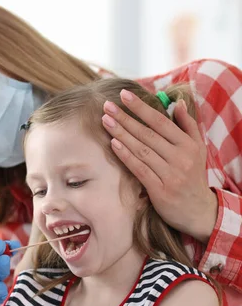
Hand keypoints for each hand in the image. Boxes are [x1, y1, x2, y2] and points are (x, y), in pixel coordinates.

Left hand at [102, 90, 217, 241]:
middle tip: (107, 106)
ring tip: (106, 120)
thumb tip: (178, 103)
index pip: (160, 121)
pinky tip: (113, 144)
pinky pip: (139, 169)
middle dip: (125, 118)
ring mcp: (171, 174)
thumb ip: (187, 125)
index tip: (124, 95)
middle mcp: (181, 157)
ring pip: (141, 150)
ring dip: (121, 134)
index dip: (141, 107)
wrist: (199, 210)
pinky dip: (126, 155)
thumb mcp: (197, 149)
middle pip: (147, 134)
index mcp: (188, 145)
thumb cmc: (192, 175)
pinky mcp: (160, 190)